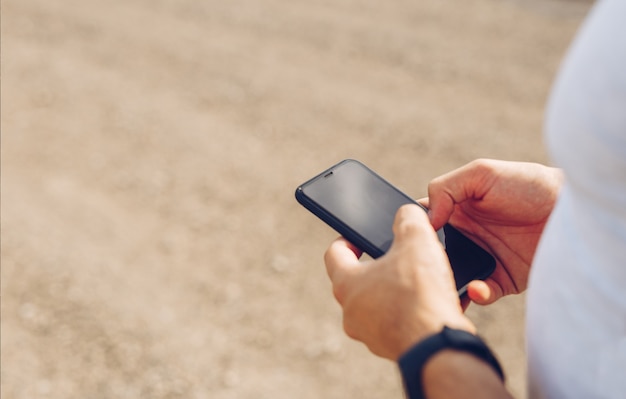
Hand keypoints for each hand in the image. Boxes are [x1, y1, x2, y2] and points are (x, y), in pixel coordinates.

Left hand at [324, 204, 474, 360]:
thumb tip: (407, 213)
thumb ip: (409, 218)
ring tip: (420, 278)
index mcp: (347, 284)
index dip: (348, 238)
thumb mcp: (416, 241)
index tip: (362, 235)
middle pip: (358, 280)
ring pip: (379, 303)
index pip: (334, 253)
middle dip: (379, 265)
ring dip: (396, 289)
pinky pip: (398, 322)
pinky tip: (432, 301)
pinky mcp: (392, 347)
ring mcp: (370, 334)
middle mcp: (352, 312)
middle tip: (399, 255)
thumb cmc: (421, 294)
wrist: (440, 345)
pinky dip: (411, 310)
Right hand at [424, 159, 562, 304]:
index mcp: (455, 211)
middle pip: (433, 255)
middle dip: (424, 264)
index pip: (422, 222)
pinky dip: (477, 294)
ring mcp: (482, 259)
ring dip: (446, 284)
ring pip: (453, 278)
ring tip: (443, 287)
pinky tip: (477, 288)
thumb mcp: (482, 173)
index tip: (403, 238)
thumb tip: (426, 218)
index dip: (410, 230)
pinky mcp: (502, 279)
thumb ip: (446, 188)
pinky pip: (482, 293)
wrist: (569, 209)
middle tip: (419, 270)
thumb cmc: (527, 184)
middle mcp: (465, 236)